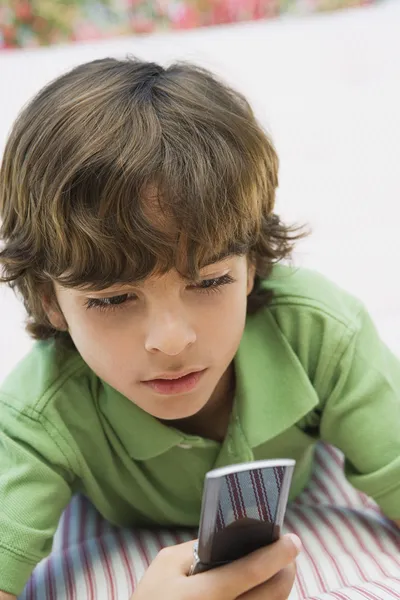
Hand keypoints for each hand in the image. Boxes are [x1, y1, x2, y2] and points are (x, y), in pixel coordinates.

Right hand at [131, 533, 300, 599]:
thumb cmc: (151, 599)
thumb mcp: (165, 566)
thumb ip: (196, 548)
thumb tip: (229, 538)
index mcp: (205, 595)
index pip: (251, 571)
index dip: (277, 554)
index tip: (293, 540)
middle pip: (272, 595)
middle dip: (286, 570)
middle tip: (289, 553)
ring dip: (279, 588)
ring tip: (278, 569)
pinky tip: (260, 589)